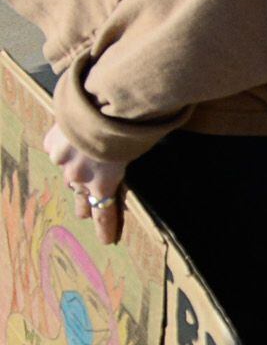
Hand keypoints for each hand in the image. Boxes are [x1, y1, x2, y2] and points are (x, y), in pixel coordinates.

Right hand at [41, 124, 124, 244]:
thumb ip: (125, 168)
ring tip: (78, 177)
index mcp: (104, 183)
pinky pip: (60, 151)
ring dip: (75, 174)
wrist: (104, 103)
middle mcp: (79, 177)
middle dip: (84, 204)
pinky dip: (66, 148)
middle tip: (85, 213)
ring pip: (68, 173)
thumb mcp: (136, 154)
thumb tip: (126, 168)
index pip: (104, 213)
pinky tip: (71, 142)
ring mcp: (62, 160)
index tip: (107, 240)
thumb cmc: (132, 128)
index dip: (105, 228)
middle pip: (80, 197)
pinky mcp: (53, 142)